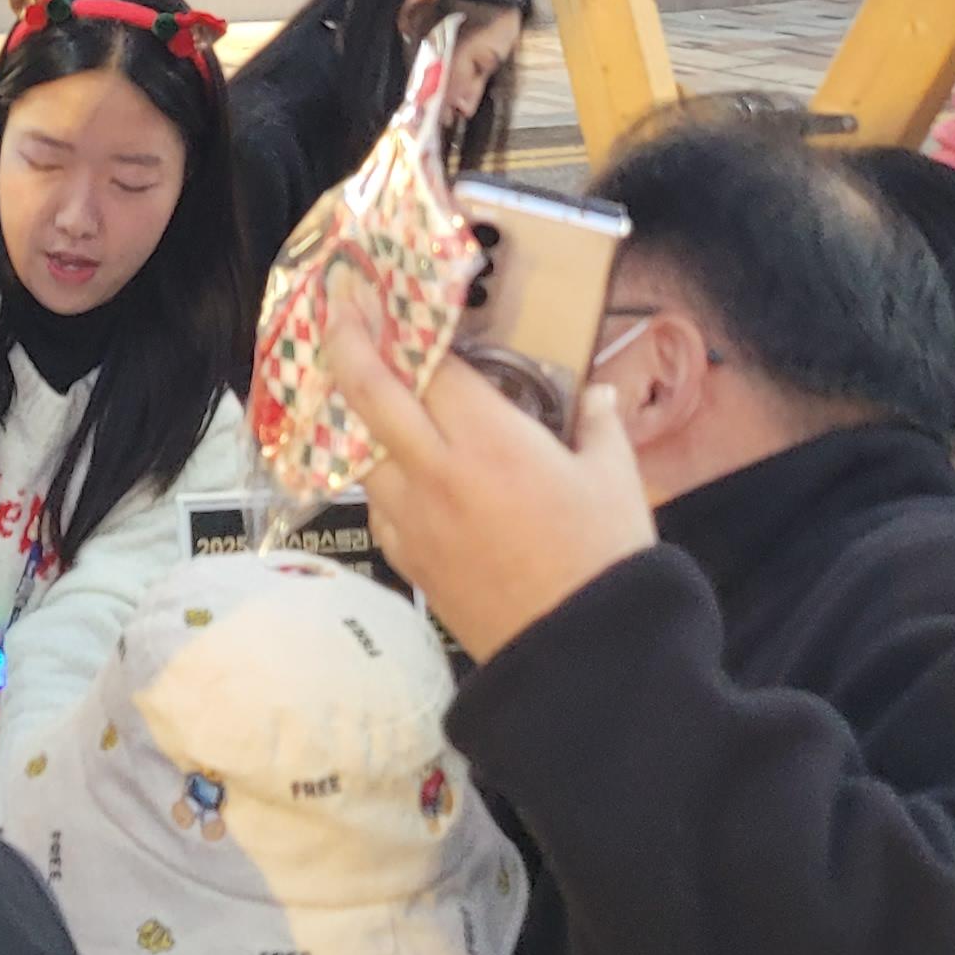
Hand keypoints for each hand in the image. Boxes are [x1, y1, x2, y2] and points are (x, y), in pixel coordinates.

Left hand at [328, 302, 654, 661]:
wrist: (581, 660)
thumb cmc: (604, 560)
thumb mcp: (616, 479)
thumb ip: (600, 425)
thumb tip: (599, 395)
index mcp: (488, 438)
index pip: (427, 364)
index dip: (406, 324)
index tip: (388, 294)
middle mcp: (436, 470)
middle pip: (368, 391)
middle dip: (346, 340)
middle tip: (338, 308)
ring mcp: (413, 517)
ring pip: (360, 448)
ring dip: (356, 412)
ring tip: (359, 385)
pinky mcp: (407, 560)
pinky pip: (375, 504)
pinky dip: (377, 476)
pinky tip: (394, 468)